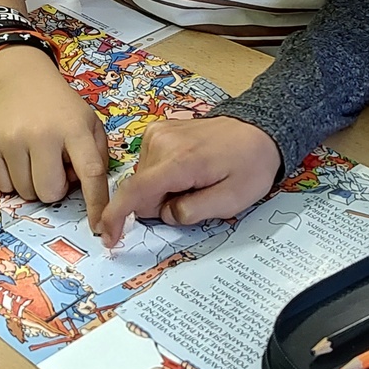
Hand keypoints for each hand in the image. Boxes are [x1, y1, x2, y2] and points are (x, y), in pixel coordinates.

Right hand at [0, 46, 110, 226]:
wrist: (22, 82)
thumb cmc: (62, 110)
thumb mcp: (90, 124)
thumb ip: (97, 158)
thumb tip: (90, 195)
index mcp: (74, 128)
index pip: (90, 172)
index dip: (96, 203)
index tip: (100, 226)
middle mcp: (41, 134)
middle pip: (49, 192)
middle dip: (55, 188)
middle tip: (55, 167)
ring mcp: (12, 140)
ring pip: (25, 193)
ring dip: (34, 183)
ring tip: (37, 158)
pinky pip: (4, 187)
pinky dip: (13, 180)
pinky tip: (19, 158)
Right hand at [98, 116, 281, 247]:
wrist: (259, 130)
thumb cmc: (250, 166)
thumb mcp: (231, 200)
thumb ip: (193, 212)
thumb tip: (165, 214)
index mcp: (178, 161)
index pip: (134, 192)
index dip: (116, 217)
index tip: (109, 237)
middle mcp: (160, 142)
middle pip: (140, 190)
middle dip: (160, 204)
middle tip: (194, 198)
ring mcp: (157, 132)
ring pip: (144, 180)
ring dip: (163, 190)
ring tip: (195, 182)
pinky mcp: (158, 130)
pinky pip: (149, 165)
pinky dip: (164, 176)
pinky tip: (188, 172)